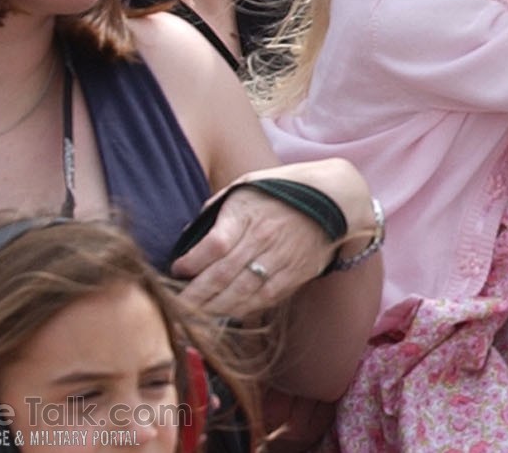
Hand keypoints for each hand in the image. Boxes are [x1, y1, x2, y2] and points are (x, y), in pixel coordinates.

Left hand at [171, 183, 335, 315]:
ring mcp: (280, 258)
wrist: (336, 198)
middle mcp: (263, 237)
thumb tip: (188, 235)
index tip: (176, 270)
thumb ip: (218, 209)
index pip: (213, 245)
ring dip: (213, 310)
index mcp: (248, 211)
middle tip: (172, 311)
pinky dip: (242, 311)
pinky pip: (264, 299)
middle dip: (193, 297)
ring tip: (192, 321)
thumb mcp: (248, 186)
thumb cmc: (283, 191)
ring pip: (240, 292)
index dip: (191, 263)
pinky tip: (225, 316)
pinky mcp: (295, 274)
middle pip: (221, 274)